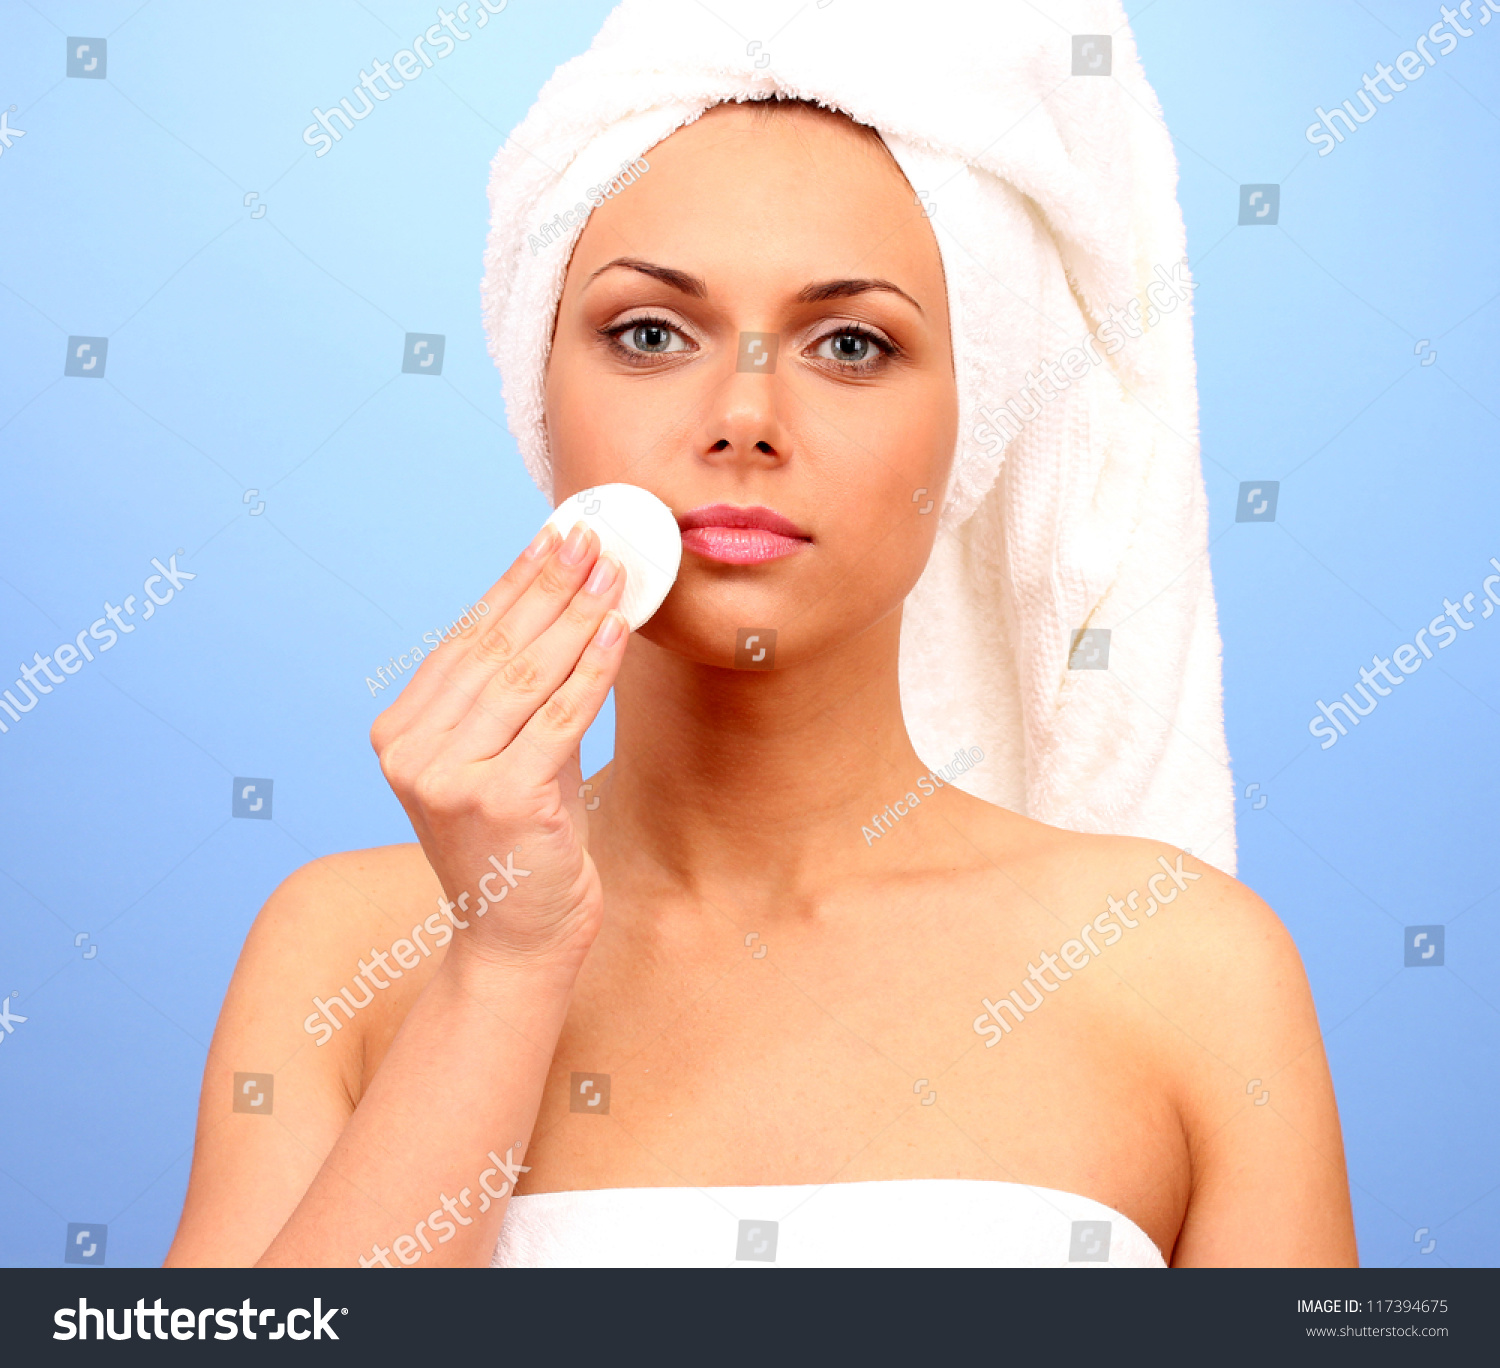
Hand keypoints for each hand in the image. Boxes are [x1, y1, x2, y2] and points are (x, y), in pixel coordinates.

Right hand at [370, 520, 627, 970]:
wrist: (517, 939)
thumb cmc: (520, 841)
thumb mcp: (504, 755)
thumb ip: (514, 692)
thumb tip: (567, 600)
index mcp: (398, 732)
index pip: (465, 639)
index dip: (515, 582)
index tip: (555, 537)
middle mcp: (410, 752)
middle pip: (495, 650)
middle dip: (551, 586)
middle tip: (593, 538)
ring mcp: (448, 778)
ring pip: (528, 676)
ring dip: (578, 616)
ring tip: (614, 572)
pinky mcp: (499, 802)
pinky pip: (560, 718)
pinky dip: (594, 669)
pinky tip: (617, 629)